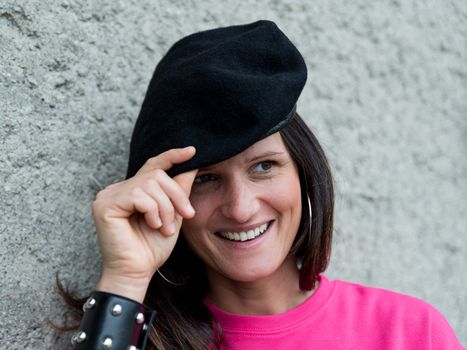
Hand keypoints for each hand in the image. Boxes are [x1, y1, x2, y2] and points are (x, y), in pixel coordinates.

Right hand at [92, 147, 196, 301]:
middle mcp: (119, 189)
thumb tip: (192, 164)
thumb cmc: (153, 247)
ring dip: (165, 208)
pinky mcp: (104, 204)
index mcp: (134, 190)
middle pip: (157, 174)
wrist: (138, 271)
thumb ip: (179, 190)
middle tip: (186, 215)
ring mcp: (109, 195)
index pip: (153, 165)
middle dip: (176, 195)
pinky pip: (138, 196)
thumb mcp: (173, 214)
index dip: (172, 156)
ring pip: (150, 185)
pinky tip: (152, 225)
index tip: (192, 151)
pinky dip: (152, 211)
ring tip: (165, 228)